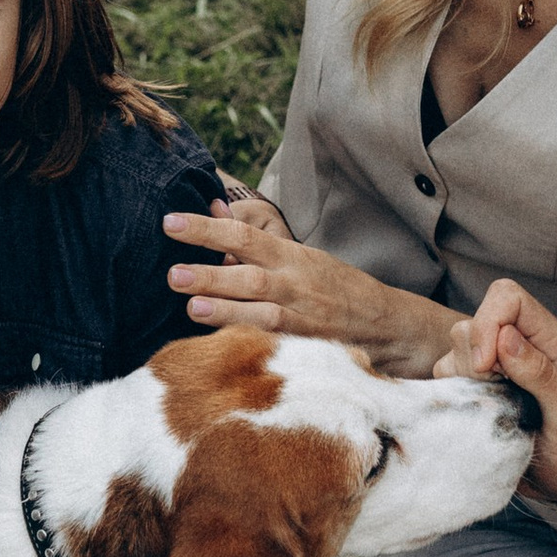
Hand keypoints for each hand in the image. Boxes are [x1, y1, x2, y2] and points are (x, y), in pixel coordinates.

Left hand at [164, 197, 457, 376]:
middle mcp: (297, 282)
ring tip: (192, 307)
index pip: (243, 235)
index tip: (169, 223)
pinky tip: (226, 344)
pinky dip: (255, 341)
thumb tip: (214, 211)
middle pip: (250, 273)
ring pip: (263, 310)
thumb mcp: (300, 257)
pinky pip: (281, 342)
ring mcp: (305, 315)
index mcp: (291, 255)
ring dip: (227, 310)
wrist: (387, 321)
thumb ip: (255, 241)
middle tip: (173, 273)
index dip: (206, 229)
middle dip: (210, 273)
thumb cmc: (333, 287)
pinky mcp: (312, 345)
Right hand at [436, 276, 556, 506]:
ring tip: (495, 408)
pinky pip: (445, 375)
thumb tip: (505, 337)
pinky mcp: (476, 387)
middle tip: (498, 395)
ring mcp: (495, 365)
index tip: (487, 368)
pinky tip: (480, 414)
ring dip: (465, 379)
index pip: (507, 297)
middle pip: (473, 322)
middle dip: (474, 360)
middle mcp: (519, 344)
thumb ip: (542, 375)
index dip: (488, 323)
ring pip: (455, 348)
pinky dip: (454, 393)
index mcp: (550, 340)